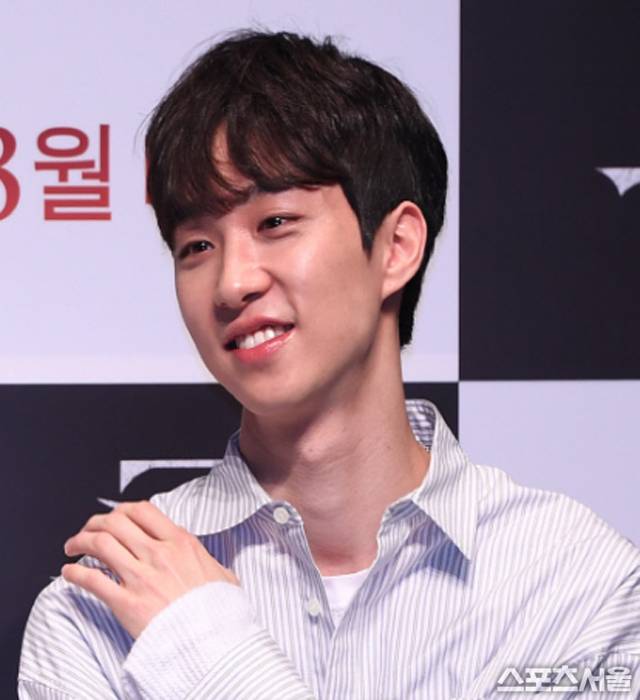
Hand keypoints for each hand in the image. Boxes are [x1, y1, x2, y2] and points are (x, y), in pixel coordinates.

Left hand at [61, 500, 238, 638]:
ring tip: (73, 547)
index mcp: (181, 543)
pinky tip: (69, 573)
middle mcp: (159, 554)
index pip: (143, 511)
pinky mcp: (126, 603)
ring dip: (80, 542)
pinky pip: (93, 580)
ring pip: (100, 544)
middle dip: (95, 522)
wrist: (212, 641)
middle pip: (116, 522)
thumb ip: (210, 562)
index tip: (115, 516)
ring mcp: (141, 577)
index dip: (122, 510)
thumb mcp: (223, 575)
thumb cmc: (218, 611)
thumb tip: (210, 564)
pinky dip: (75, 573)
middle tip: (88, 530)